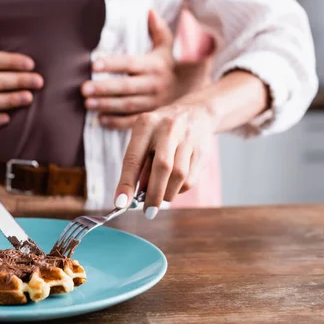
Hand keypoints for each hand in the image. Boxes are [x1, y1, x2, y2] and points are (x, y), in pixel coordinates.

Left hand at [81, 9, 175, 128]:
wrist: (196, 87)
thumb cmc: (174, 62)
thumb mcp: (170, 44)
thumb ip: (158, 29)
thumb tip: (149, 10)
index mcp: (153, 65)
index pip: (130, 63)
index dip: (112, 64)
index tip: (94, 65)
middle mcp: (153, 84)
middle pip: (125, 87)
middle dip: (104, 89)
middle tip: (84, 89)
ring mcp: (153, 102)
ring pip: (127, 105)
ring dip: (106, 105)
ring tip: (86, 104)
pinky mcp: (152, 115)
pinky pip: (134, 121)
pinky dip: (117, 122)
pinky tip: (100, 120)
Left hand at [113, 102, 216, 218]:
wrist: (195, 112)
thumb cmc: (160, 132)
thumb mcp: (144, 138)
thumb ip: (138, 164)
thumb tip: (132, 196)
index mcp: (146, 124)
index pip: (133, 158)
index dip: (126, 183)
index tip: (120, 203)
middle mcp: (168, 128)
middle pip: (162, 168)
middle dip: (153, 195)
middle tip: (147, 211)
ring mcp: (188, 138)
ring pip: (179, 176)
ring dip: (167, 194)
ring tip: (160, 198)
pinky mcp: (202, 150)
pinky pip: (190, 179)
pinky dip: (179, 189)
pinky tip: (174, 187)